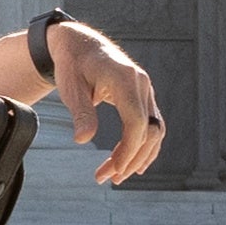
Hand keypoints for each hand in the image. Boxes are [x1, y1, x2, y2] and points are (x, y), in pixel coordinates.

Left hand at [50, 23, 168, 182]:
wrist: (79, 45)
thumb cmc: (73, 65)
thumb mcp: (71, 88)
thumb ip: (81, 112)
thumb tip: (83, 140)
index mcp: (124, 78)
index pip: (136, 120)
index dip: (129, 148)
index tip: (114, 170)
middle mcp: (141, 84)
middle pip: (149, 130)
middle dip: (131, 158)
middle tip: (108, 179)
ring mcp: (145, 90)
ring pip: (154, 131)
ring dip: (138, 156)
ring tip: (116, 176)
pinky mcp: (143, 97)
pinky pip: (152, 126)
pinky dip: (145, 147)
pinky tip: (134, 165)